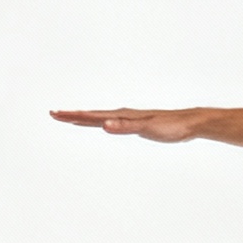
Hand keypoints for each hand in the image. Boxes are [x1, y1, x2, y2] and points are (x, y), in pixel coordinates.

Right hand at [49, 108, 200, 142]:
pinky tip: (101, 125)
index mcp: (122, 115)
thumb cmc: (170, 126)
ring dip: (84, 119)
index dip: (73, 116)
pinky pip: (113, 123)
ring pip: (101, 118)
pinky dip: (102, 123)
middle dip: (72, 116)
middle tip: (53, 114)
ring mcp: (129, 119)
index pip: (92, 116)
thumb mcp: (147, 128)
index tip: (55, 114)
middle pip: (92, 115)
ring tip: (70, 118)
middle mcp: (123, 115)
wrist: (189, 123)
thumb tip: (104, 125)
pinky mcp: (137, 125)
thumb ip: (125, 127)